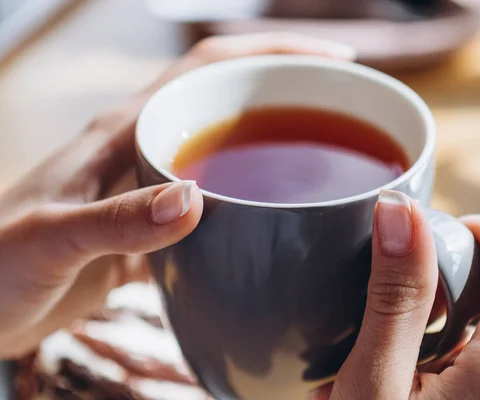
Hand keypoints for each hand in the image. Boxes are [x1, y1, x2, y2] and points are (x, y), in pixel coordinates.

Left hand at [0, 33, 355, 358]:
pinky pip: (216, 202)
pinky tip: (278, 224)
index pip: (206, 69)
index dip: (270, 56)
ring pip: (227, 153)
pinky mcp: (153, 226)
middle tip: (346, 113)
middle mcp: (142, 147)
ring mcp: (150, 186)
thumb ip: (118, 223)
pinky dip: (251, 204)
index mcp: (123, 131)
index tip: (329, 63)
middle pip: (228, 102)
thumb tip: (194, 200)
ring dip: (274, 151)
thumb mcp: (50, 240)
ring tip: (326, 164)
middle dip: (288, 97)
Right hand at [313, 192, 479, 398]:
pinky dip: (473, 355)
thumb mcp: (375, 385)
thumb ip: (393, 297)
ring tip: (407, 354)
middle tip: (406, 309)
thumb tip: (398, 212)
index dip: (476, 232)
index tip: (430, 244)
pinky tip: (425, 382)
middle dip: (462, 281)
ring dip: (463, 321)